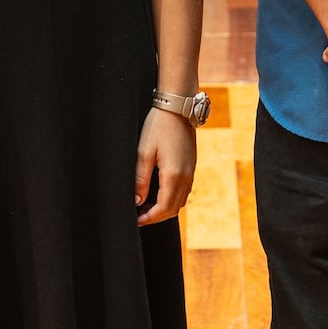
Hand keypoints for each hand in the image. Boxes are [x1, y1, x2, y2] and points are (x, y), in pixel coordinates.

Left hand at [135, 107, 196, 225]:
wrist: (178, 108)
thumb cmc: (158, 127)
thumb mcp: (144, 152)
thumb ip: (140, 180)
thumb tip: (137, 201)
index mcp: (174, 175)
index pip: (163, 208)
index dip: (149, 218)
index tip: (136, 221)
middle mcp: (186, 177)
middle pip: (173, 209)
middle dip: (156, 216)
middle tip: (139, 216)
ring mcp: (191, 172)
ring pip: (180, 202)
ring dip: (164, 209)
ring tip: (146, 207)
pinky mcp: (191, 166)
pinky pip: (184, 191)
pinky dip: (172, 199)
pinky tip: (159, 193)